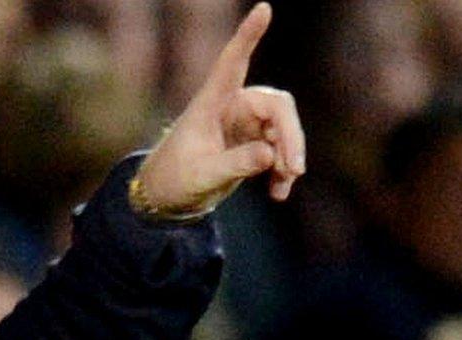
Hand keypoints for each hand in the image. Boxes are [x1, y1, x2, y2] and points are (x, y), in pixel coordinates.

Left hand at [133, 2, 304, 216]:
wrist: (167, 198)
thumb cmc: (175, 180)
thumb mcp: (202, 176)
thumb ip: (234, 164)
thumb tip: (270, 155)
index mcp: (211, 102)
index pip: (232, 62)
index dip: (247, 36)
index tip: (264, 7)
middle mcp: (232, 106)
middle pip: (278, 106)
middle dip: (290, 136)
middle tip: (293, 168)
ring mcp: (245, 123)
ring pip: (284, 128)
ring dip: (289, 156)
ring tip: (283, 186)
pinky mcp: (254, 142)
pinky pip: (280, 149)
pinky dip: (282, 169)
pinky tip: (278, 193)